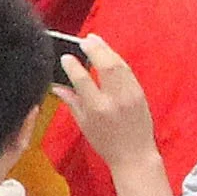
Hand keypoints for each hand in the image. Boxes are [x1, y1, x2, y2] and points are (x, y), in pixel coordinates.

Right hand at [51, 34, 160, 173]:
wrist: (135, 155)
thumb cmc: (106, 143)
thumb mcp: (84, 125)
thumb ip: (71, 102)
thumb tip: (57, 87)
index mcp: (97, 109)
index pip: (82, 80)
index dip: (72, 66)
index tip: (65, 58)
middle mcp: (115, 99)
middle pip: (105, 65)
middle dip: (93, 48)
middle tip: (83, 40)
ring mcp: (130, 94)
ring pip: (118, 64)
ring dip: (106, 49)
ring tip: (94, 40)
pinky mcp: (140, 93)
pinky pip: (127, 70)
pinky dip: (116, 59)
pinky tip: (108, 54)